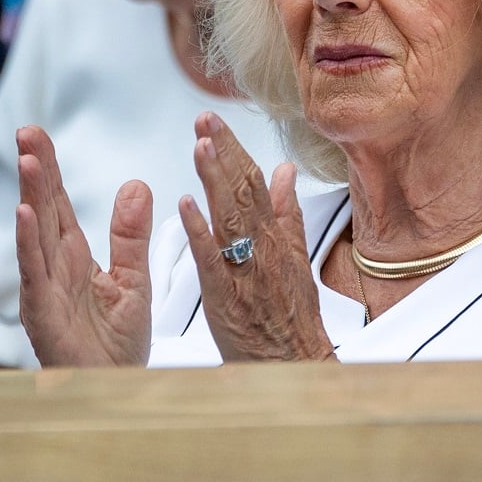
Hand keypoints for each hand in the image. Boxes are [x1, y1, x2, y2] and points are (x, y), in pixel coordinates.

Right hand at [15, 125, 152, 366]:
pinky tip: (25, 214)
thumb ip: (131, 234)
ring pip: (35, 236)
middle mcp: (54, 268)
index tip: (36, 135)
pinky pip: (35, 274)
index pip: (59, 205)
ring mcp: (44, 290)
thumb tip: (137, 184)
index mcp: (74, 257)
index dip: (49, 170)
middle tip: (25, 131)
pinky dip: (28, 244)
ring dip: (30, 197)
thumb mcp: (133, 279)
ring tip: (27, 160)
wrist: (115, 390)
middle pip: (43, 210)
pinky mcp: (44, 314)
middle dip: (35, 171)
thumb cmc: (116, 343)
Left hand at [179, 112, 335, 361]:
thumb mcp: (295, 258)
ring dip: (214, 178)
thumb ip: (287, 212)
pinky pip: (212, 257)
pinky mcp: (226, 294)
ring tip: (200, 145)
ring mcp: (245, 268)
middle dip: (222, 152)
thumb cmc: (291, 316)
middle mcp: (261, 245)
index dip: (233, 150)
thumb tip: (286, 170)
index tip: (214, 124)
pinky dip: (200, 229)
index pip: (254, 182)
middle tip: (203, 120)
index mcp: (275, 235)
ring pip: (229, 216)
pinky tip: (186, 203)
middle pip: (241, 191)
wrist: (292, 362)